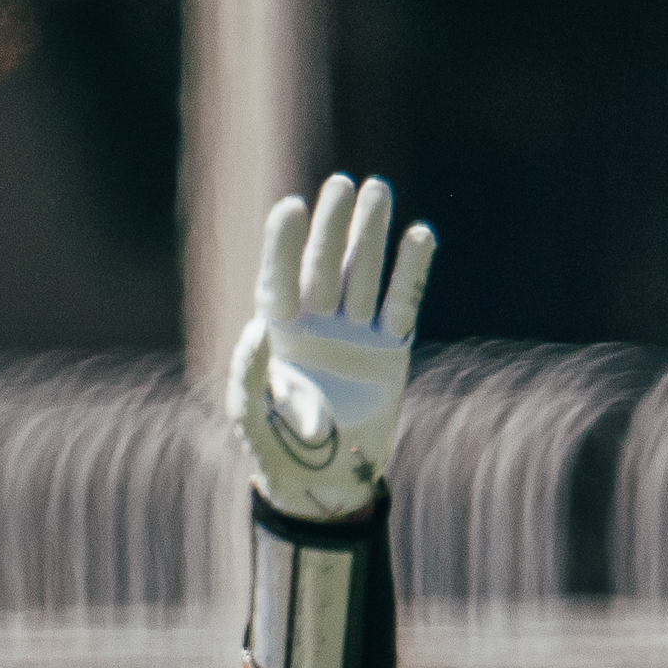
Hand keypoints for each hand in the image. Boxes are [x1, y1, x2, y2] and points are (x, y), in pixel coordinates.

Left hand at [225, 172, 437, 520]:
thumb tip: (257, 330)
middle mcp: (316, 324)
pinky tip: (419, 236)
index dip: (284, 245)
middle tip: (342, 184)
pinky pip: (402, 305)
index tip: (291, 208)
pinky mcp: (389, 350)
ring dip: (370, 235)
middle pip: (325, 265)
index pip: (280, 279)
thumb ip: (247, 374)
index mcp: (278, 332)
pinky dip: (411, 273)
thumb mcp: (250, 415)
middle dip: (333, 227)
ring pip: (363, 275)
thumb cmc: (277, 448)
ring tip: (378, 192)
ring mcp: (355, 334)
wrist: (324, 483)